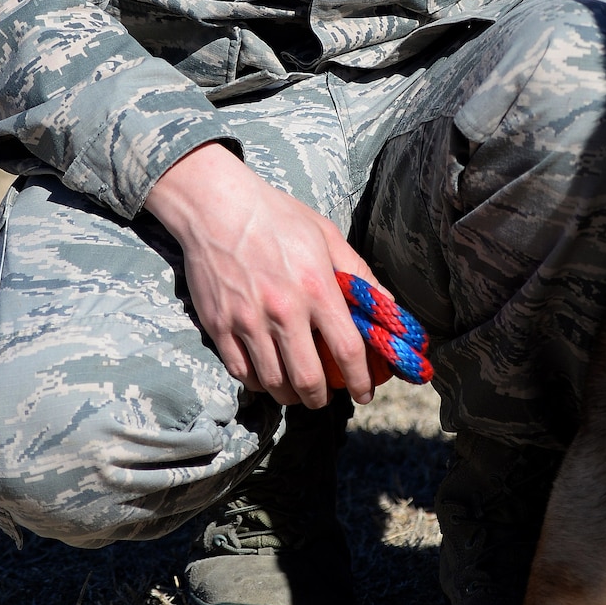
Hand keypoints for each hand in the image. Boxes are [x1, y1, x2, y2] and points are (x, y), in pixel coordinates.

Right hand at [146, 141, 390, 408]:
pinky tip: (267, 376)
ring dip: (290, 395)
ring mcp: (247, 321)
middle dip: (321, 398)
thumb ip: (359, 274)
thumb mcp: (327, 236)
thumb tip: (388, 306)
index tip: (364, 392)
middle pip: (308, 379)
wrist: (217, 206)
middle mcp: (283, 310)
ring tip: (298, 391)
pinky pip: (241, 371)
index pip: (348, 350)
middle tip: (326, 398)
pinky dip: (257, 382)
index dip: (360, 380)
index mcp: (316, 288)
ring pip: (273, 382)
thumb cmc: (278, 217)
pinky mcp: (218, 326)